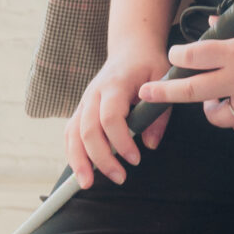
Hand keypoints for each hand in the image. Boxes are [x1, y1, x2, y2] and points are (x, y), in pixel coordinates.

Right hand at [66, 39, 171, 187]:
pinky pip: (70, 134)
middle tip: (120, 177)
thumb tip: (150, 144)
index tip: (136, 159)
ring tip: (86, 184)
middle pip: (87, 130)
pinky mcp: (81, 110)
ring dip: (78, 161)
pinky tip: (81, 171)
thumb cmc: (149, 64)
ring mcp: (84, 101)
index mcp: (114, 84)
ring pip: (72, 134)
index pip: (110, 117)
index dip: (120, 141)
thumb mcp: (162, 82)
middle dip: (100, 158)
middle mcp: (93, 93)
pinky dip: (72, 153)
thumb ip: (159, 113)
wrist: (131, 48)